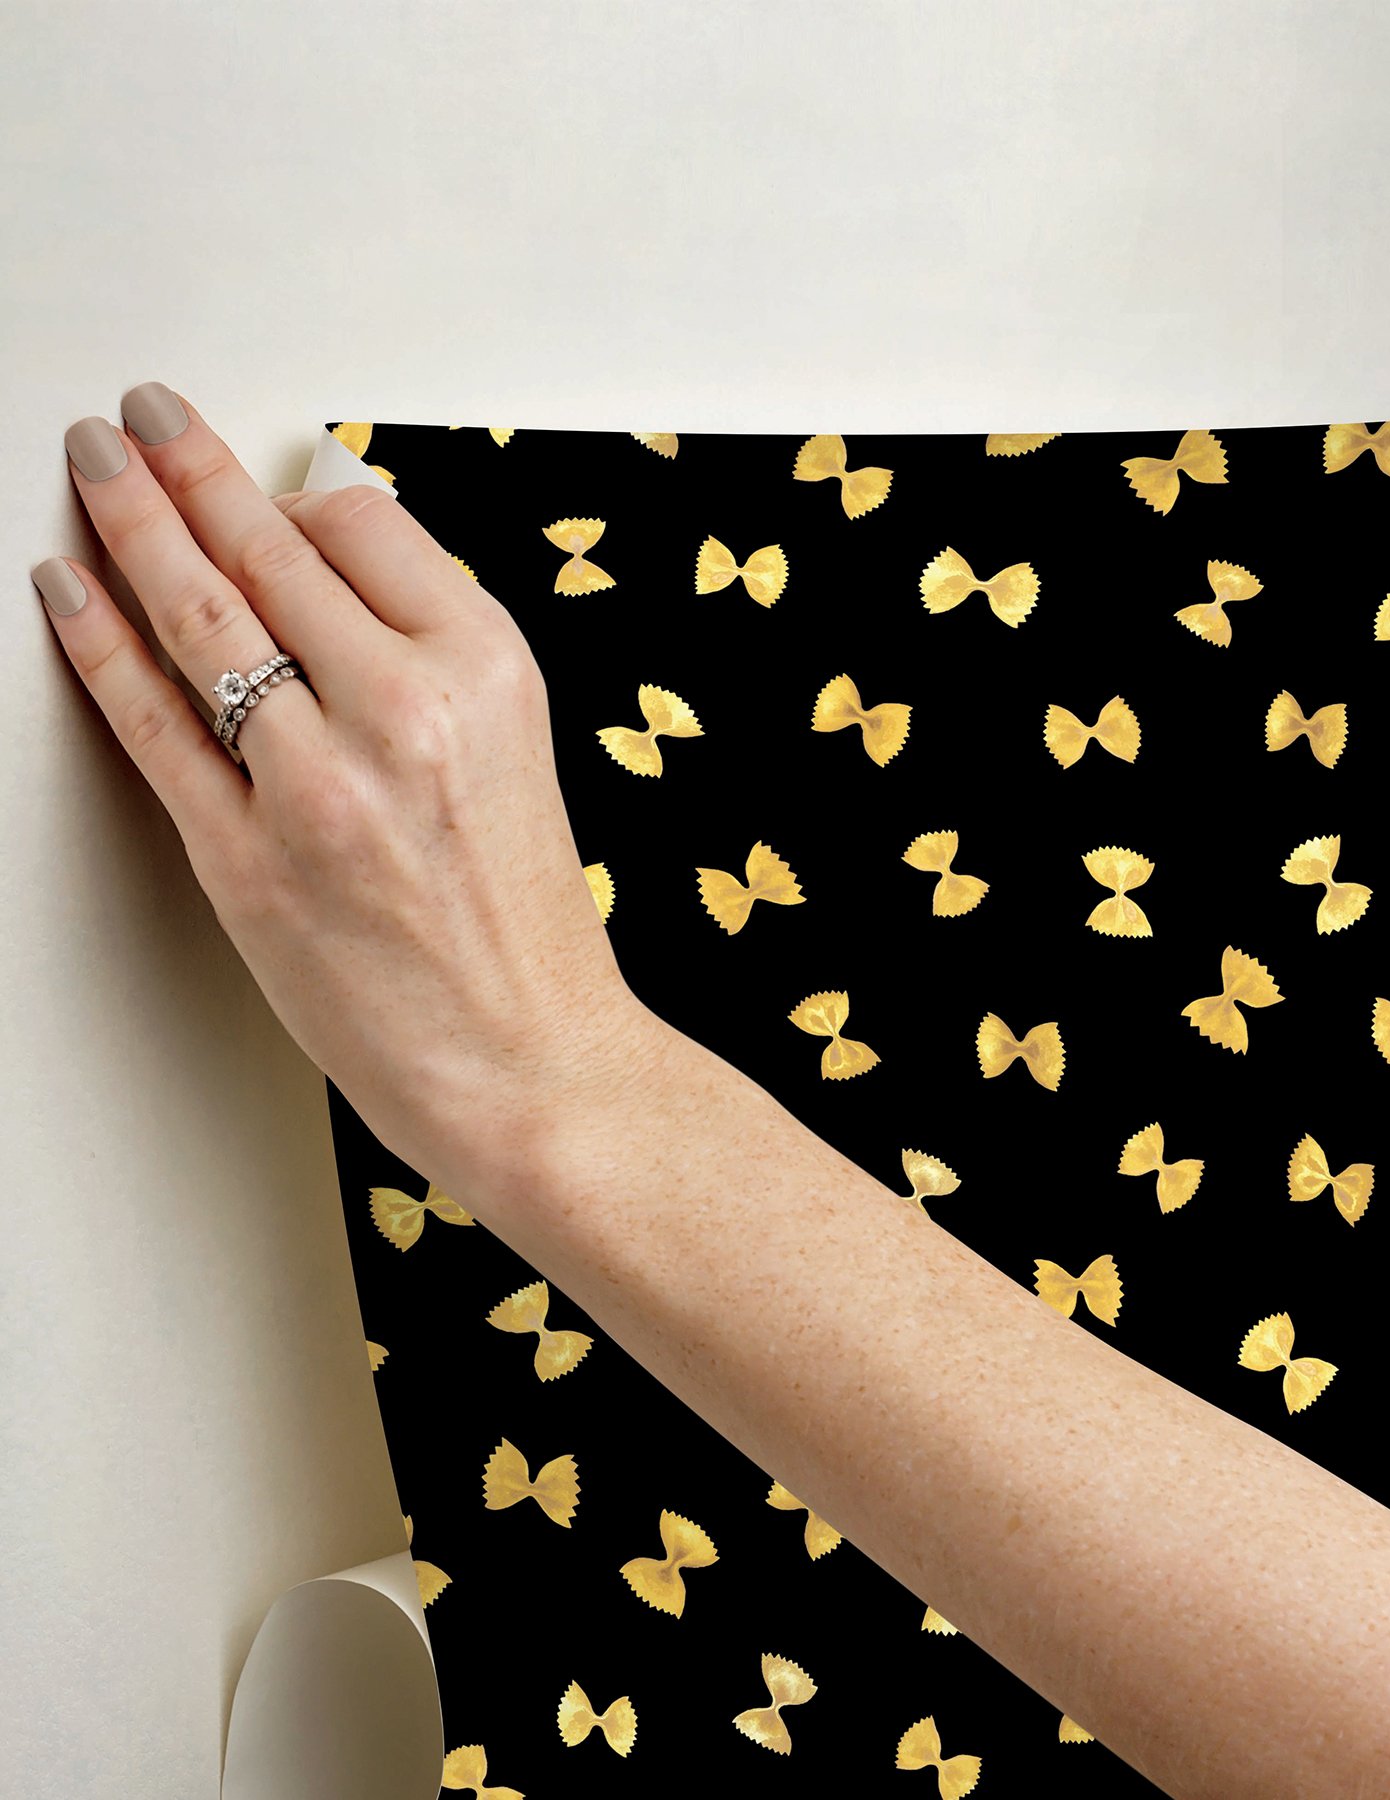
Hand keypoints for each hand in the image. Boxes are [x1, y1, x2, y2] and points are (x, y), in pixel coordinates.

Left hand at [30, 386, 654, 1207]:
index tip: (257, 475)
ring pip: (199, 616)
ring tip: (93, 465)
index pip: (364, 526)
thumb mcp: (516, 749)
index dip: (294, 492)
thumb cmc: (523, 922)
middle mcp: (406, 712)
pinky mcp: (247, 861)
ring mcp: (319, 787)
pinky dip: (98, 642)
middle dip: (188, 467)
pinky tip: (67, 586)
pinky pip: (153, 723)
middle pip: (269, 551)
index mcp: (487, 672)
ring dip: (128, 522)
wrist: (529, 1060)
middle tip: (141, 418)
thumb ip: (430, 650)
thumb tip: (334, 552)